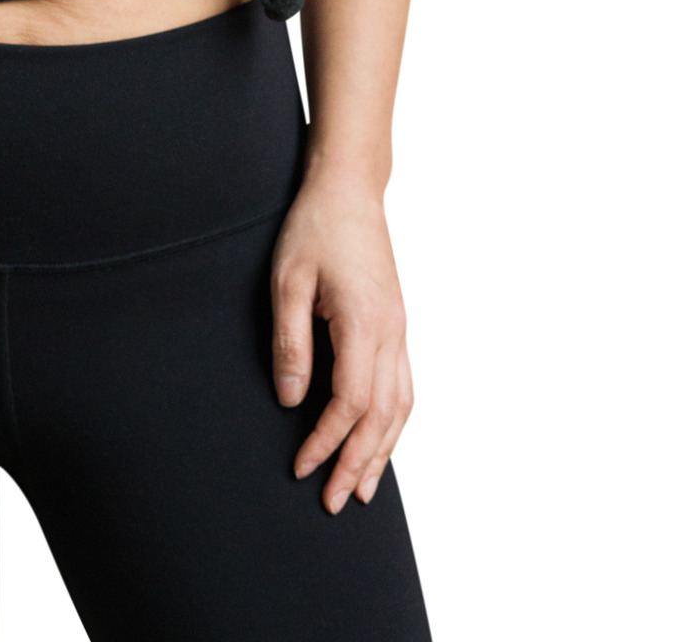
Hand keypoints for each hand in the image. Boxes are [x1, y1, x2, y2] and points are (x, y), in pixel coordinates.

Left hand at [271, 179, 413, 514]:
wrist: (349, 188)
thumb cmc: (315, 227)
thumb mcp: (287, 280)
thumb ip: (290, 342)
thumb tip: (290, 400)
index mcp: (364, 323)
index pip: (350, 402)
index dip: (326, 441)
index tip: (301, 467)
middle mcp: (391, 333)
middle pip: (381, 416)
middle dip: (357, 462)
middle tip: (333, 502)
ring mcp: (399, 329)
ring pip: (400, 406)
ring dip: (382, 451)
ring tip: (362, 490)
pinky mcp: (396, 324)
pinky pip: (404, 386)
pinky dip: (394, 423)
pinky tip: (381, 439)